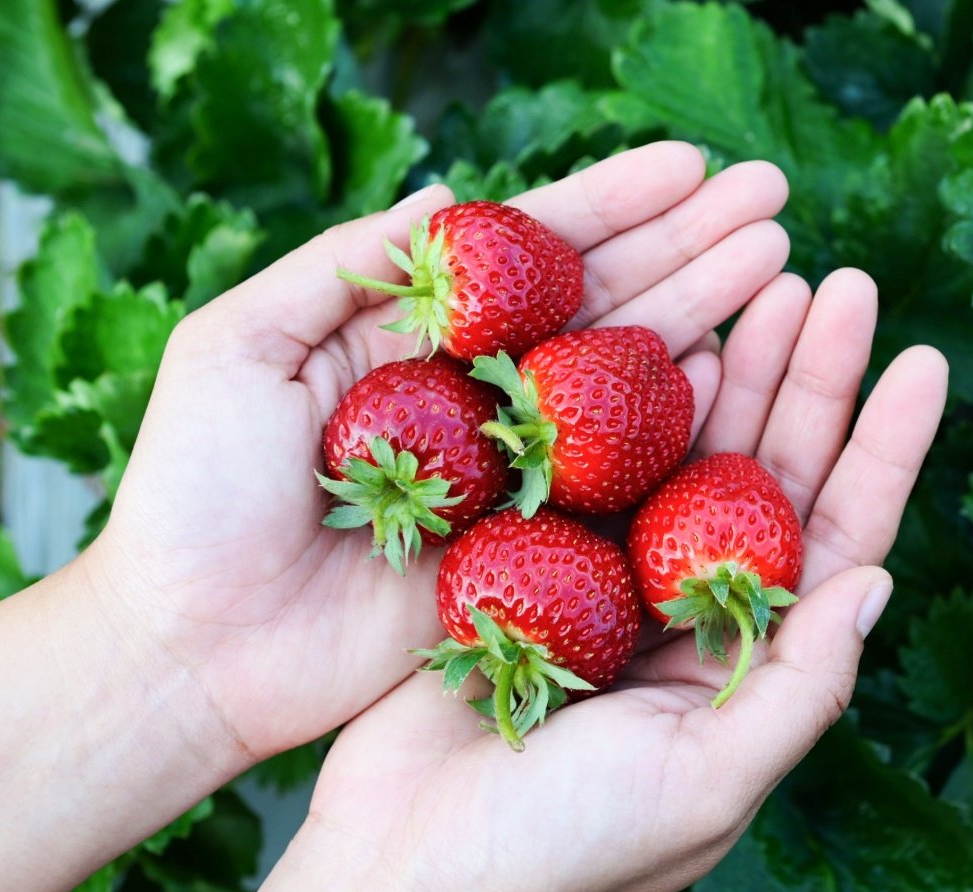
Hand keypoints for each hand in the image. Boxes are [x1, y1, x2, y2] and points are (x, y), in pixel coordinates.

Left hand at [88, 142, 792, 761]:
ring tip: (777, 261)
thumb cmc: (194, 494)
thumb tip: (441, 190)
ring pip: (628, 375)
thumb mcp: (233, 350)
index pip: (532, 250)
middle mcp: (483, 390)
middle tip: (774, 199)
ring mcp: (515, 468)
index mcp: (418, 332)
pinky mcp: (533, 543)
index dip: (615, 203)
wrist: (195, 646)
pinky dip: (679, 420)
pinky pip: (622, 476)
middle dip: (691, 243)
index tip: (694, 164)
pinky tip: (737, 366)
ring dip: (707, 312)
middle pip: (604, 299)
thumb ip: (335, 269)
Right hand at [259, 271, 948, 891]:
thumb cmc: (562, 855)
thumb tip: (879, 581)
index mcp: (750, 662)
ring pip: (690, 451)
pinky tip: (667, 334)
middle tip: (845, 282)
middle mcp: (693, 610)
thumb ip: (797, 686)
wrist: (401, 871)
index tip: (924, 358)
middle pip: (772, 472)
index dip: (885, 448)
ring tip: (772, 280)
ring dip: (734, 367)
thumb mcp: (703, 782)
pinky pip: (594, 460)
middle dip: (813, 379)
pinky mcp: (534, 559)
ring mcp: (614, 578)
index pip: (839, 537)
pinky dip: (628, 397)